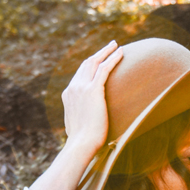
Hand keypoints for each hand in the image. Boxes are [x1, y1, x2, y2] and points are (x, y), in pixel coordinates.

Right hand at [61, 41, 123, 159]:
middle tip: (110, 46)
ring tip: (116, 45)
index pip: (79, 74)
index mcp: (68, 94)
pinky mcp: (93, 91)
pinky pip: (104, 69)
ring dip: (106, 51)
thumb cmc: (82, 142)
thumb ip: (79, 121)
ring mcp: (81, 88)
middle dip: (99, 53)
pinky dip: (112, 59)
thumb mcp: (76, 127)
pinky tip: (121, 53)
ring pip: (95, 62)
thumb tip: (84, 126)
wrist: (81, 144)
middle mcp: (73, 88)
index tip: (100, 60)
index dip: (90, 65)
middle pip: (86, 64)